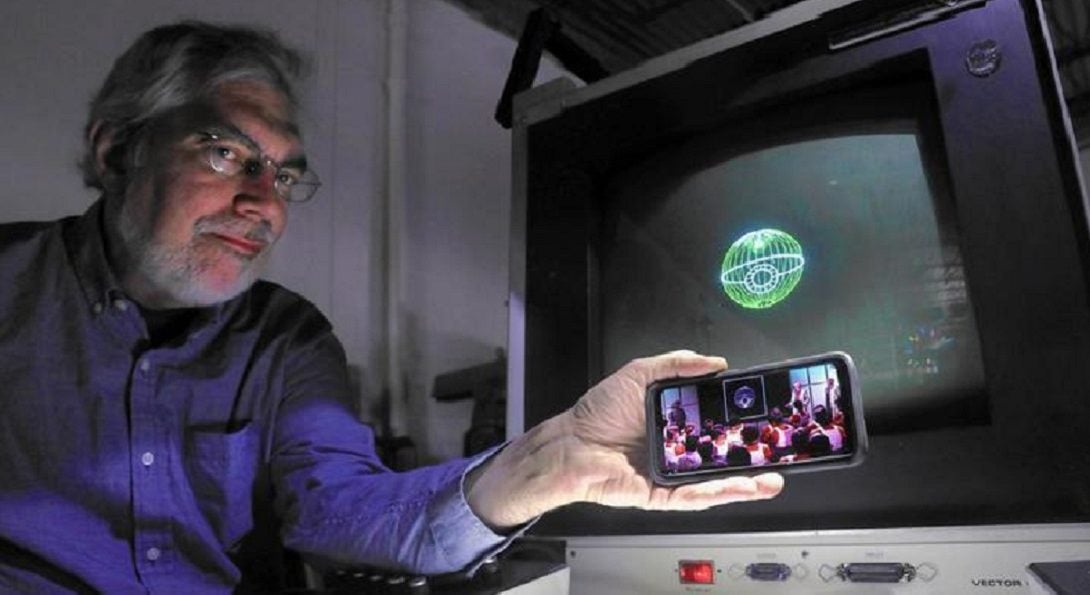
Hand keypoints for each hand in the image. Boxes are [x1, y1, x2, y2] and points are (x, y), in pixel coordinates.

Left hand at [466, 350, 783, 528]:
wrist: (570, 443)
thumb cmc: (598, 411)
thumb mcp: (641, 374)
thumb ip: (677, 364)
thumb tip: (715, 361)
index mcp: (676, 424)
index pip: (718, 424)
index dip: (743, 422)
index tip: (769, 417)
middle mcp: (678, 451)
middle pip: (723, 457)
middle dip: (754, 459)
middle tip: (781, 454)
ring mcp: (672, 475)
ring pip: (715, 482)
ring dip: (745, 483)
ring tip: (772, 480)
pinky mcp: (660, 494)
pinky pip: (692, 496)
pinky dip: (716, 492)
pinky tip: (737, 487)